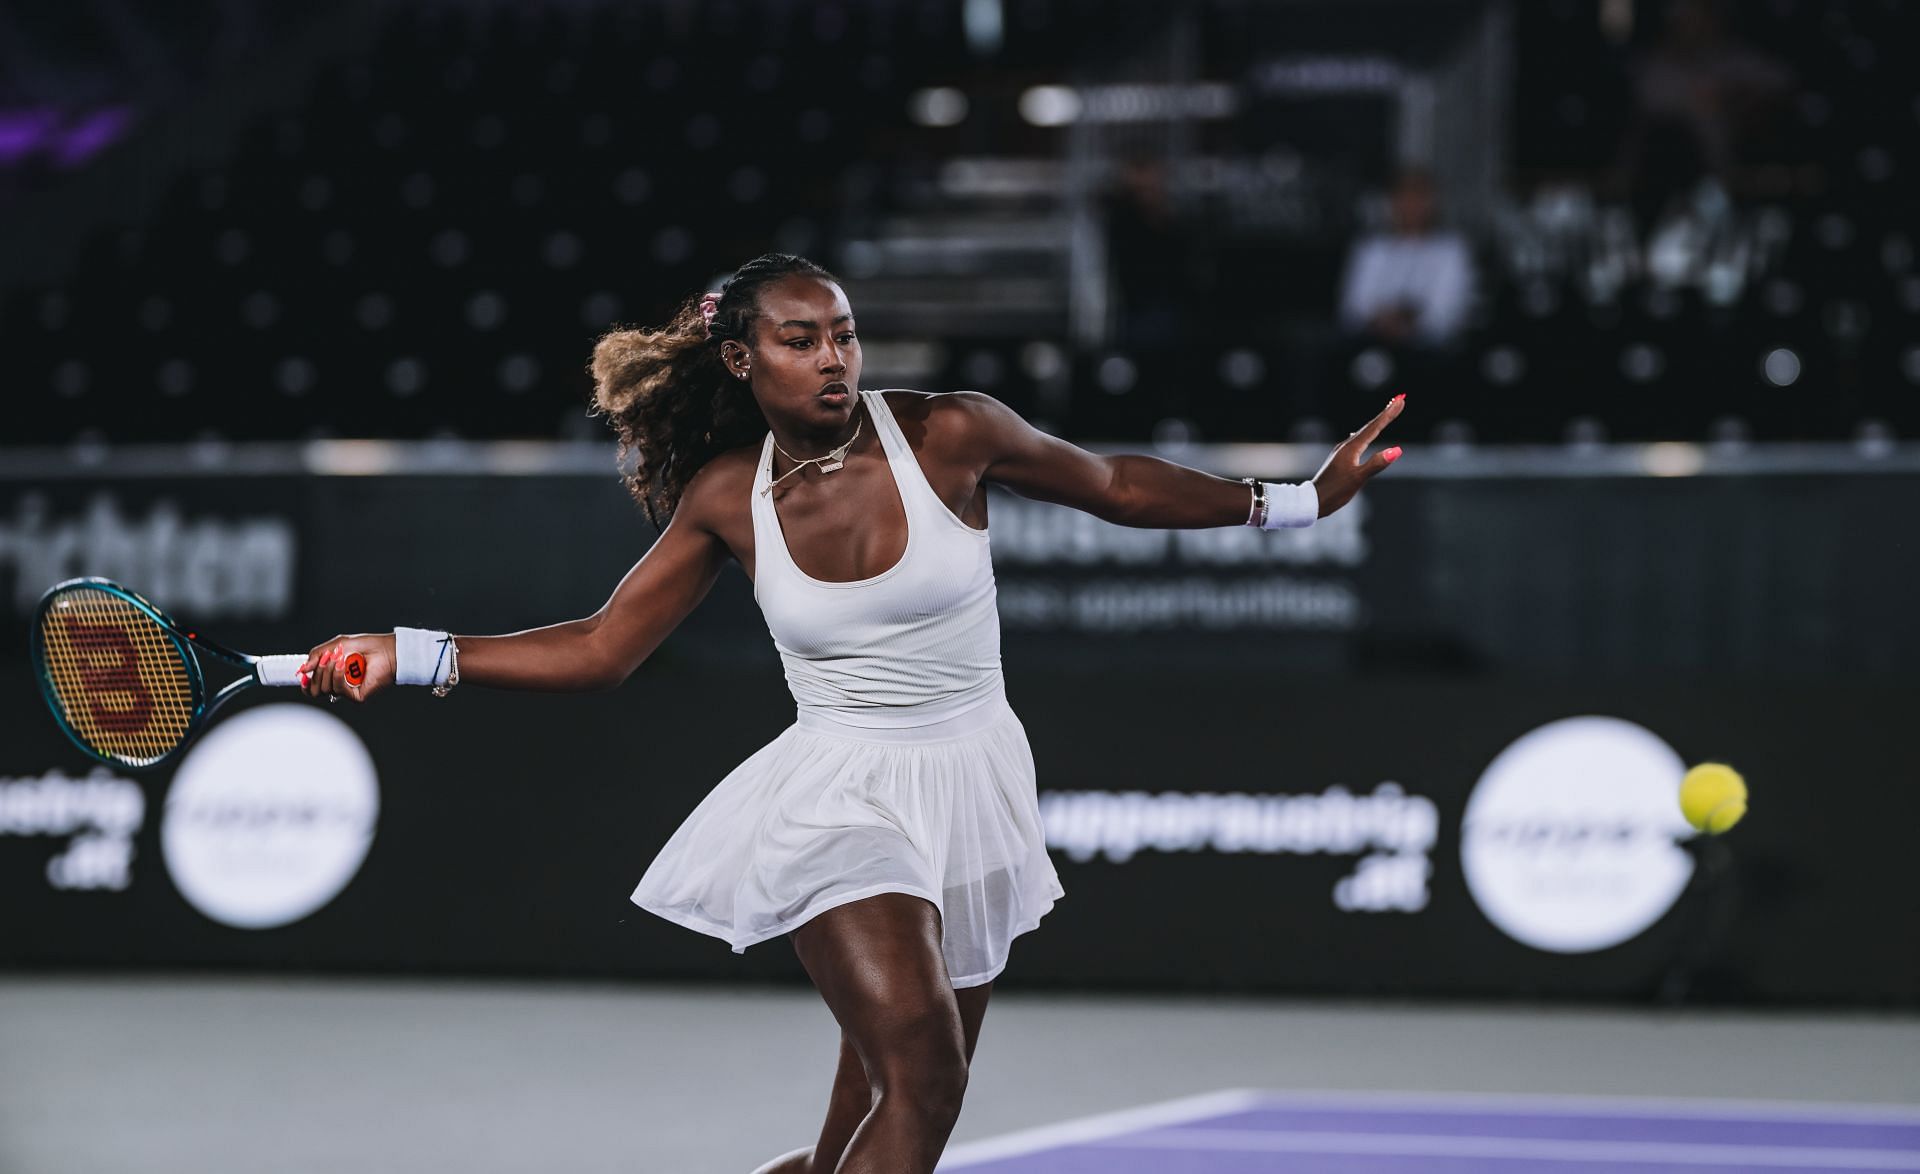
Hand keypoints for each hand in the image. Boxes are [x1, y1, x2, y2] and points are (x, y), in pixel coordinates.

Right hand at [298, 633, 396, 703]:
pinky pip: (339, 690)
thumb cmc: (366, 646)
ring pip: (325, 690)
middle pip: (315, 690)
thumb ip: (317, 655)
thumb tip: (303, 669)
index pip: (313, 688)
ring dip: (328, 671)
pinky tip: (344, 665)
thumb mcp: (336, 645)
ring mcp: (348, 693)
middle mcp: (340, 687)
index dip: (305, 683)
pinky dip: (338, 675)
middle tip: (326, 658)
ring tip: (339, 658)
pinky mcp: (357, 697)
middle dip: (317, 672)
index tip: (302, 674)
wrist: (388, 650)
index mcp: (333, 677)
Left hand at [1311, 394, 1404, 516]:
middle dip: (1385, 413)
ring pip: (1363, 433)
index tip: (1400, 400)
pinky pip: (1357, 441)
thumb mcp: (1358, 478)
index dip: (1389, 413)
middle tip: (1399, 400)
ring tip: (1386, 414)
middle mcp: (1346, 446)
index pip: (1375, 427)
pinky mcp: (1340, 458)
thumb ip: (1377, 464)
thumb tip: (1397, 450)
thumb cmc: (1335, 491)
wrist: (1313, 500)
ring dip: (1377, 423)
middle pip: (1370, 426)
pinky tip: (1364, 436)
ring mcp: (1342, 451)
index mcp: (1351, 448)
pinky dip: (1367, 434)